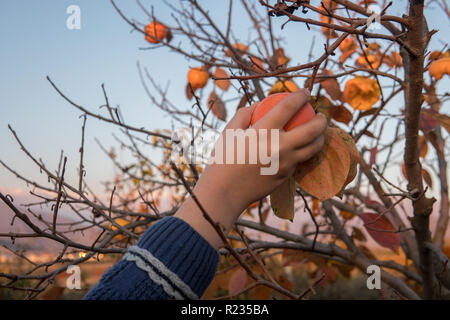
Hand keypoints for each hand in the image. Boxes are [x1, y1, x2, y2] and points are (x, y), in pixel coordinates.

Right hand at [175, 89, 327, 247]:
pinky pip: (299, 161)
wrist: (225, 191)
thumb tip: (261, 104)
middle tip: (321, 115)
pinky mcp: (286, 176)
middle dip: (321, 119)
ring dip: (320, 138)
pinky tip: (300, 149)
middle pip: (312, 129)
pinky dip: (302, 152)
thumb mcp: (229, 131)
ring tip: (318, 133)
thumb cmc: (224, 158)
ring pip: (313, 148)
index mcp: (264, 131)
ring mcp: (286, 163)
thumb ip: (245, 113)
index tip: (305, 92)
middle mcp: (280, 146)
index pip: (289, 107)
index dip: (300, 96)